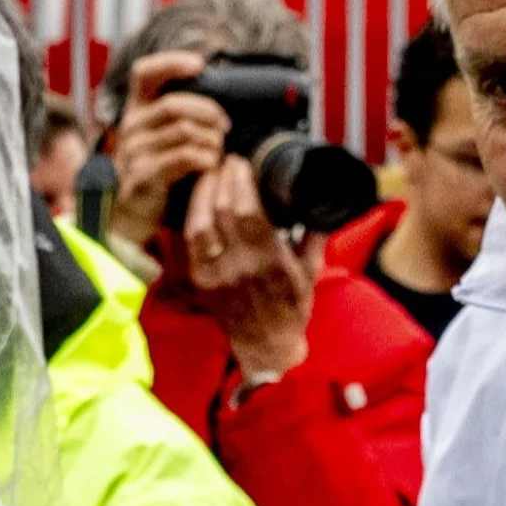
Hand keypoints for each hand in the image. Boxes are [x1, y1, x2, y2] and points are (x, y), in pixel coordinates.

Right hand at [106, 49, 228, 239]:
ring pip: (183, 131)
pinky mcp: (145, 176)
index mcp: (137, 109)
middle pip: (173, 104)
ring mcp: (135, 152)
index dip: (171, 63)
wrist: (131, 212)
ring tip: (219, 150)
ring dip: (211, 140)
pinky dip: (206, 158)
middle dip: (208, 112)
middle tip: (226, 126)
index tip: (199, 66)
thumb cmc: (157, 169)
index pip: (145, 73)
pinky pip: (184, 157)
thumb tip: (223, 93)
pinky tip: (212, 164)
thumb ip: (182, 114)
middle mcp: (131, 127)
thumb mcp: (162, 135)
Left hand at [177, 154, 321, 383]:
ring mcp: (214, 274)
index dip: (239, 181)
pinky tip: (195, 200)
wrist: (266, 345)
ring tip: (207, 174)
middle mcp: (238, 266)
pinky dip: (189, 216)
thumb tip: (318, 202)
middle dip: (219, 179)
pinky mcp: (199, 281)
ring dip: (200, 194)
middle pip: (220, 211)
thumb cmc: (291, 307)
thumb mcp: (311, 270)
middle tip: (223, 160)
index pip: (247, 211)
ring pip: (198, 224)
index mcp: (269, 261)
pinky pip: (187, 242)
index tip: (240, 162)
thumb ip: (315, 235)